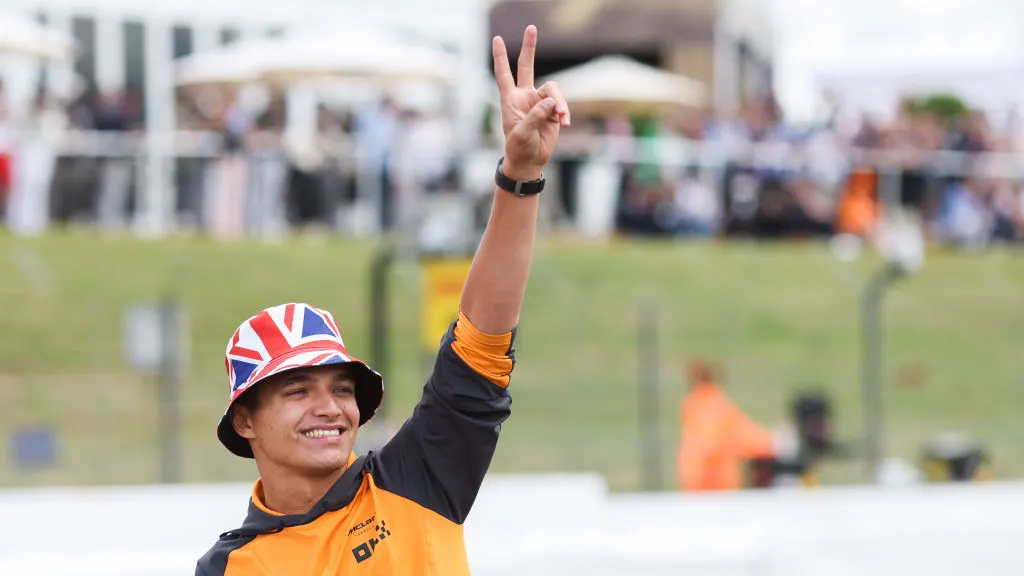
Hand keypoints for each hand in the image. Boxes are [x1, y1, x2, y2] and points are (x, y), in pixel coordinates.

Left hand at [492, 25, 569, 180]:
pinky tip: (564, 123)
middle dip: (529, 47)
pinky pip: (561, 105)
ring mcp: (539, 102)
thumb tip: (550, 101)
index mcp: (510, 100)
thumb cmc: (519, 147)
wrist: (530, 160)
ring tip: (560, 118)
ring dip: (559, 103)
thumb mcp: (522, 133)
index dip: (500, 57)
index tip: (497, 39)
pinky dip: (564, 113)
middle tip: (532, 28)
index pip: (504, 74)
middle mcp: (524, 96)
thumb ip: (535, 116)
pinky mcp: (552, 111)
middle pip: (527, 66)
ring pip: (552, 90)